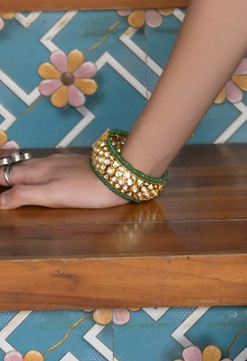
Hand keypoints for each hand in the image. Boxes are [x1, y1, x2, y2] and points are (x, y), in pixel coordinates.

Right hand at [0, 151, 135, 209]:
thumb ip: (25, 195)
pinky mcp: (77, 161)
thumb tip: (0, 201)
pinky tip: (44, 169)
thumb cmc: (86, 190)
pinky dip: (38, 167)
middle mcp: (47, 162)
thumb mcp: (53, 196)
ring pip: (35, 163)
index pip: (8, 174)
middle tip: (1, 177)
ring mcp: (63, 160)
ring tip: (13, 173)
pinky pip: (49, 162)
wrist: (121, 173)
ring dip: (21, 168)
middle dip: (5, 171)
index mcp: (38, 172)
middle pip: (20, 167)